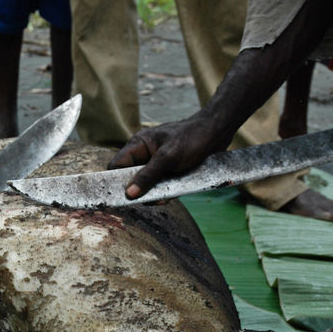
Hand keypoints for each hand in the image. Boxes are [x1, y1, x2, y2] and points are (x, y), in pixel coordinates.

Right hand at [108, 115, 223, 198]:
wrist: (217, 133)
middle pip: (130, 178)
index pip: (116, 165)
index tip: (123, 196)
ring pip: (146, 185)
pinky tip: (174, 191)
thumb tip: (129, 193)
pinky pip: (160, 186)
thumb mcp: (168, 158)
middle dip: (140, 191)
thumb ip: (147, 176)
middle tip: (152, 198)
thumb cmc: (192, 139)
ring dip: (154, 193)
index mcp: (138, 145)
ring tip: (165, 196)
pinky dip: (165, 191)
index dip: (115, 180)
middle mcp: (144, 155)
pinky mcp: (168, 171)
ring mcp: (156, 164)